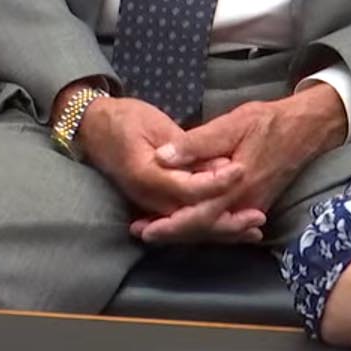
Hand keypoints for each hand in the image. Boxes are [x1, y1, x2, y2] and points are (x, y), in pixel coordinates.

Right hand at [75, 96, 246, 218]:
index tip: (241, 171)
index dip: (217, 183)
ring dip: (222, 230)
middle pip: (192, 219)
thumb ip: (186, 147)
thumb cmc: (125, 119)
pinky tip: (234, 230)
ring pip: (190, 227)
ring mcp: (149, 205)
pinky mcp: (154, 206)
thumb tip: (216, 164)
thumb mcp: (155, 124)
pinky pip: (185, 223)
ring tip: (254, 229)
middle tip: (257, 217)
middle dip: (227, 222)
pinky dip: (210, 227)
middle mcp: (147, 198)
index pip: (189, 189)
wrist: (93, 127)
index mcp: (146, 175)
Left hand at [130, 85, 346, 243]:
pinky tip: (188, 224)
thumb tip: (162, 157)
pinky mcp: (256, 204)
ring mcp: (253, 207)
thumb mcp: (234, 123)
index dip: (170, 225)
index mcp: (237, 186)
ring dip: (185, 231)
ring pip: (214, 229)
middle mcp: (245, 204)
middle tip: (141, 231)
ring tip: (156, 228)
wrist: (307, 128)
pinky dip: (204, 226)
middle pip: (204, 230)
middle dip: (172, 233)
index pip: (198, 217)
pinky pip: (225, 223)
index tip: (144, 228)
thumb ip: (198, 142)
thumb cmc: (270, 122)